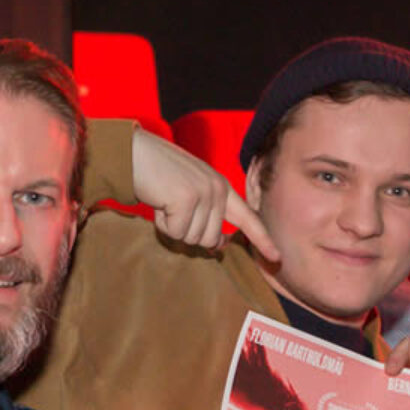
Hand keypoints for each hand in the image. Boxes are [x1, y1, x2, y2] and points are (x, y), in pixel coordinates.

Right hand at [130, 130, 279, 259]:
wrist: (132, 153)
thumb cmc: (156, 173)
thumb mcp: (189, 191)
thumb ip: (207, 214)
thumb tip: (217, 246)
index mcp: (221, 186)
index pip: (248, 217)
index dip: (262, 239)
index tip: (276, 257)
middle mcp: (217, 189)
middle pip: (209, 239)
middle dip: (187, 231)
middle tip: (171, 208)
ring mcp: (204, 193)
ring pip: (192, 238)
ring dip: (172, 227)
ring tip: (164, 201)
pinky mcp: (186, 199)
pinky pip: (175, 232)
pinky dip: (162, 224)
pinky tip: (157, 202)